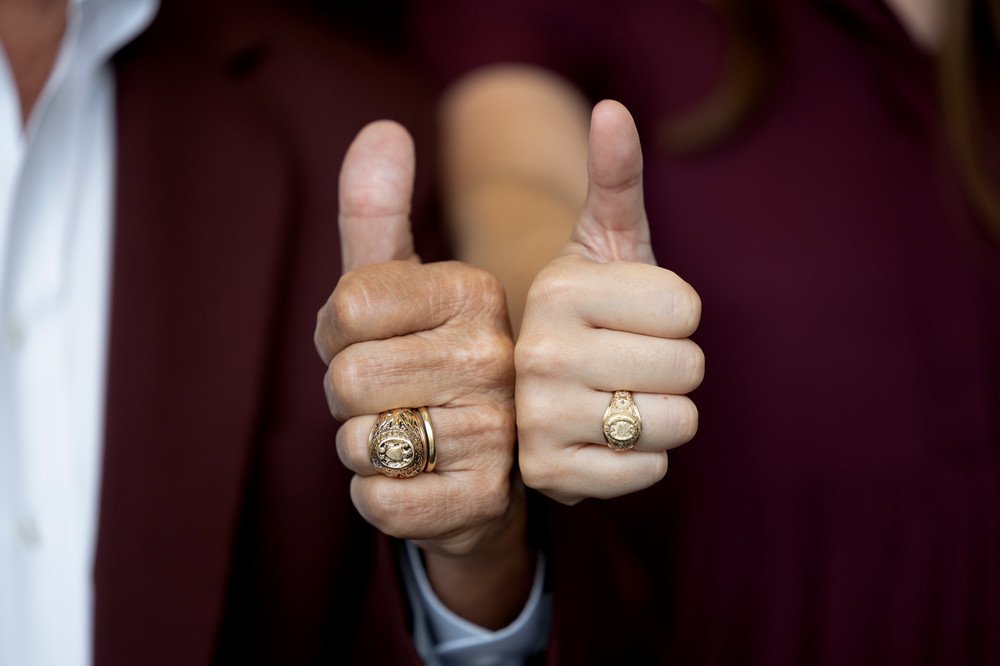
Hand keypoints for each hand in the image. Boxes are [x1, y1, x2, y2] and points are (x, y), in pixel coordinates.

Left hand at [314, 121, 529, 626]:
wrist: (476, 464)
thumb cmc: (420, 362)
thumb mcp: (394, 284)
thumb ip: (376, 211)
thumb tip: (382, 128)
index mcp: (474, 292)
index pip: (347, 307)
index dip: (338, 335)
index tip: (378, 342)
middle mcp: (496, 357)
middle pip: (348, 377)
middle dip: (348, 397)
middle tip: (394, 397)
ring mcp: (498, 432)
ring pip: (360, 442)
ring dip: (364, 448)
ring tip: (411, 436)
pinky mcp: (483, 499)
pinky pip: (379, 502)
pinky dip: (378, 496)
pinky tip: (418, 482)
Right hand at [516, 100, 704, 504]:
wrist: (539, 388)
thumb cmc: (592, 310)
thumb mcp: (607, 244)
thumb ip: (618, 180)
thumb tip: (614, 109)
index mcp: (559, 288)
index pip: (689, 310)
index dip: (675, 316)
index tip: (629, 317)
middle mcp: (538, 353)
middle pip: (688, 368)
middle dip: (671, 367)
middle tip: (624, 362)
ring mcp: (538, 418)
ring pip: (674, 423)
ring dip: (659, 415)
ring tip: (613, 399)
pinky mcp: (549, 476)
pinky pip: (649, 470)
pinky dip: (640, 459)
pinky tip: (602, 439)